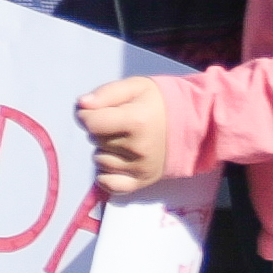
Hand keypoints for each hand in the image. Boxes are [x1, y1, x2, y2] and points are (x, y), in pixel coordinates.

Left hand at [74, 78, 188, 192]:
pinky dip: (107, 174)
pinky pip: (109, 185)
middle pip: (95, 141)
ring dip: (105, 150)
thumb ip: (105, 93)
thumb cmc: (158, 103)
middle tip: (120, 124)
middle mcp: (138, 148)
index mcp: (136, 121)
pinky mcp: (142, 181)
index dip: (87, 115)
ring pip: (99, 161)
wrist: (191, 124)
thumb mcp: (134, 87)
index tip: (98, 110)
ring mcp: (141, 168)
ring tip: (124, 140)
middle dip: (100, 130)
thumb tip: (81, 105)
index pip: (90, 123)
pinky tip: (117, 161)